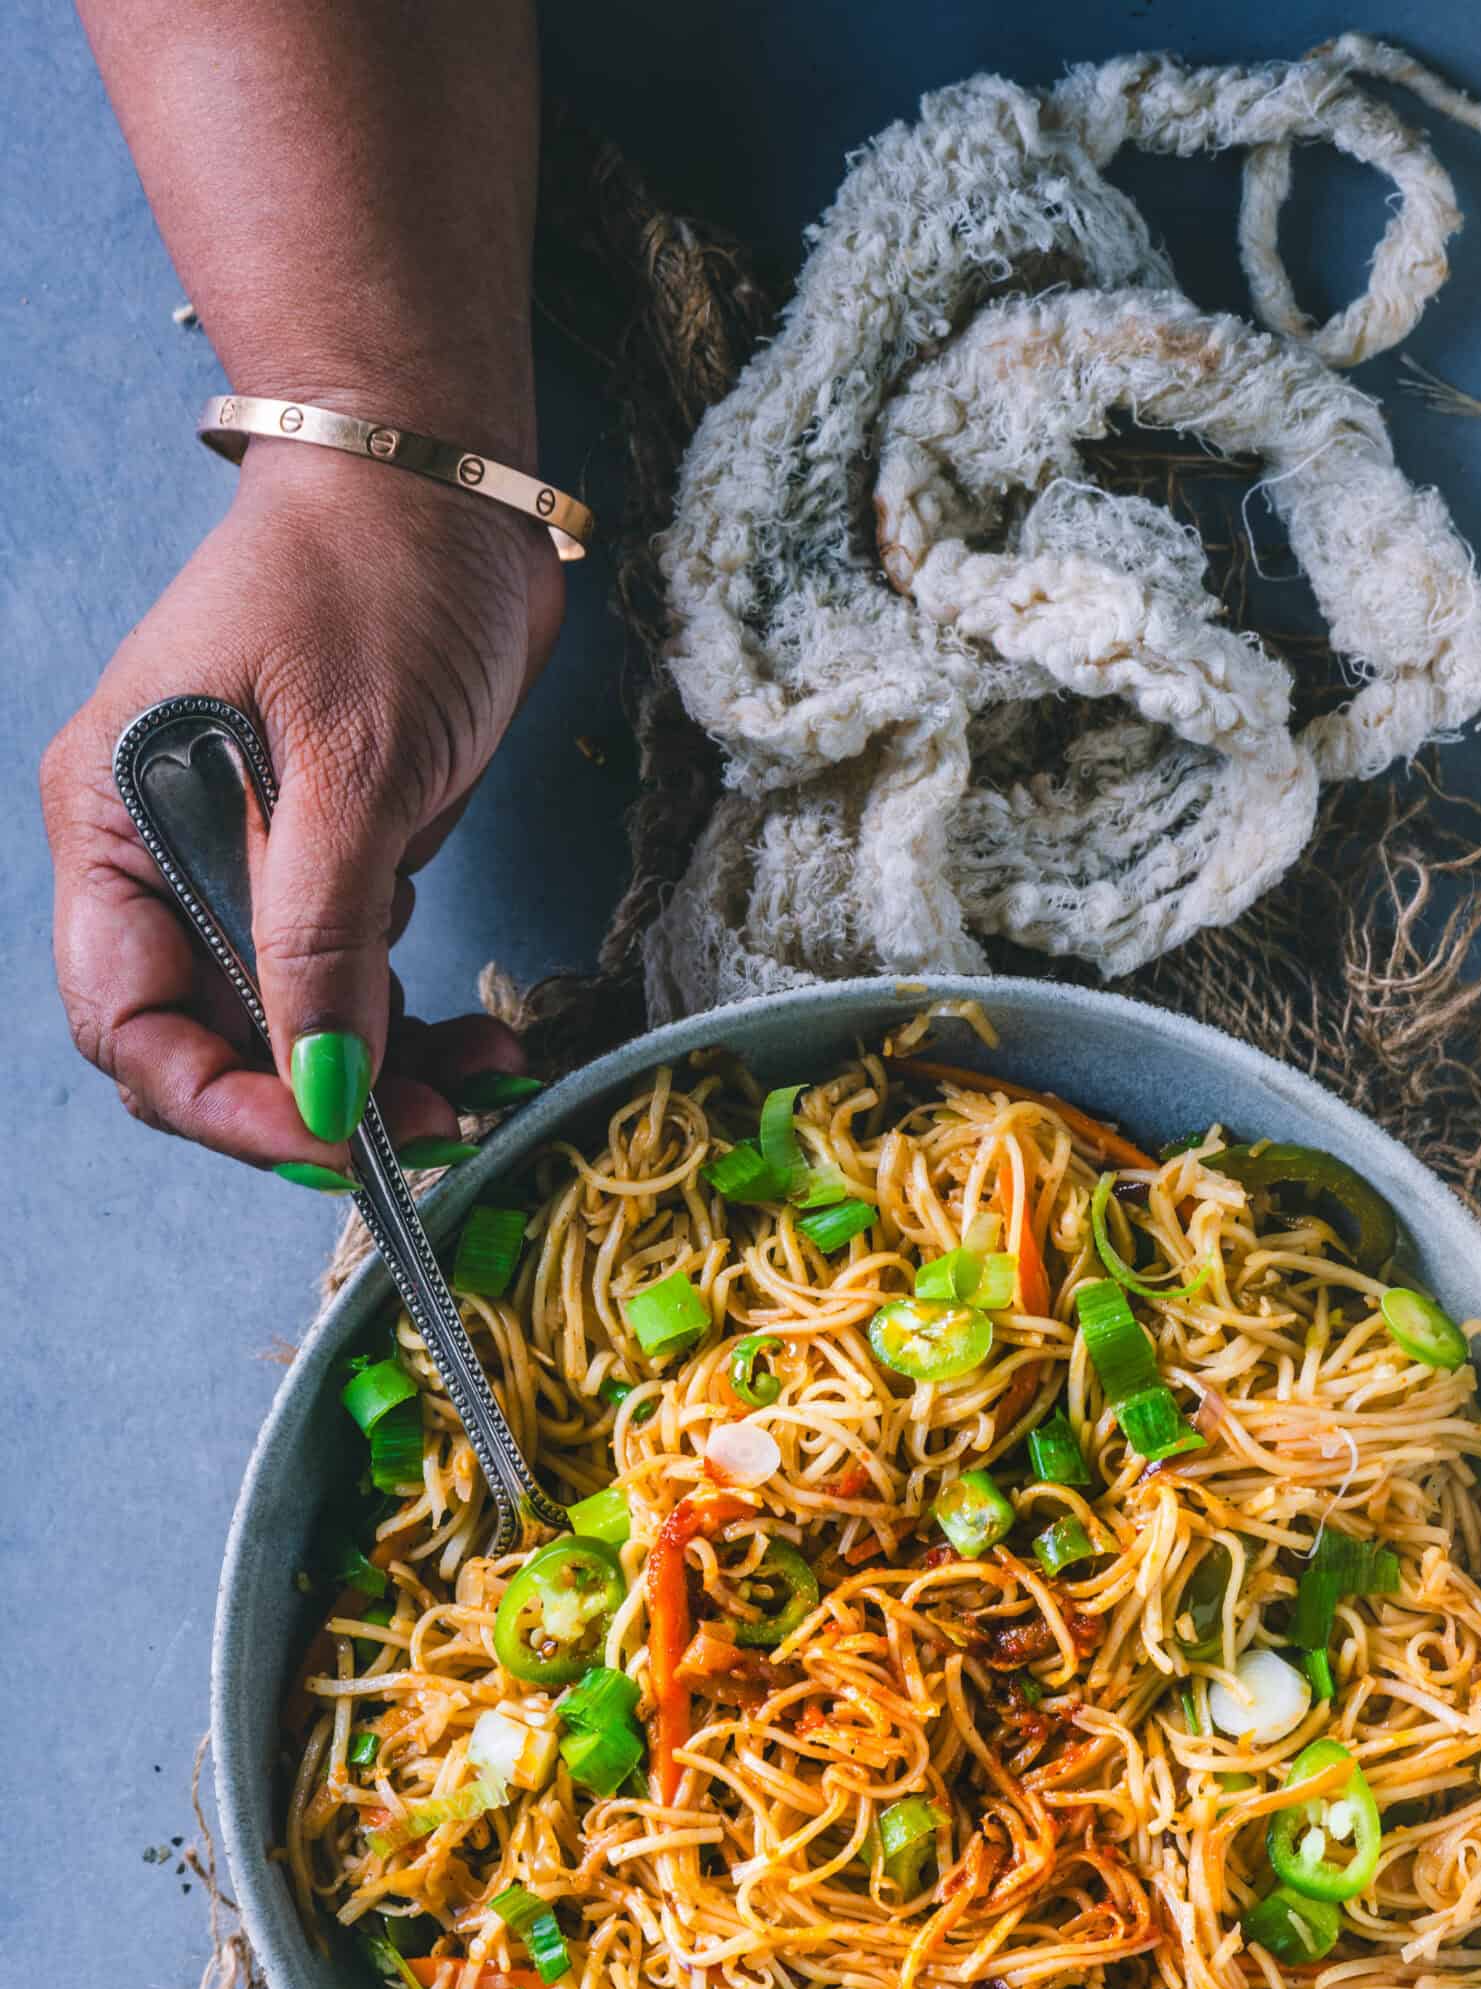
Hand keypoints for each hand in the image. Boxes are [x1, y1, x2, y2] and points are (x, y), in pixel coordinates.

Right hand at [42, 434, 564, 1178]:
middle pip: (211, 1043)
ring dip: (382, 1078)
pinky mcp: (329, 863)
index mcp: (118, 828)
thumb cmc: (373, 578)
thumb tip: (324, 1090)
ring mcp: (247, 866)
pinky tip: (484, 1038)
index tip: (331, 1139)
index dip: (223, 1102)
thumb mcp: (350, 766)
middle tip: (438, 1130)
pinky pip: (351, 983)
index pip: (131, 1024)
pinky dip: (411, 1024)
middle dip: (317, 1104)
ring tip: (485, 1086)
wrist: (446, 480)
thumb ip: (321, 936)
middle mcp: (166, 860)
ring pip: (292, 1028)